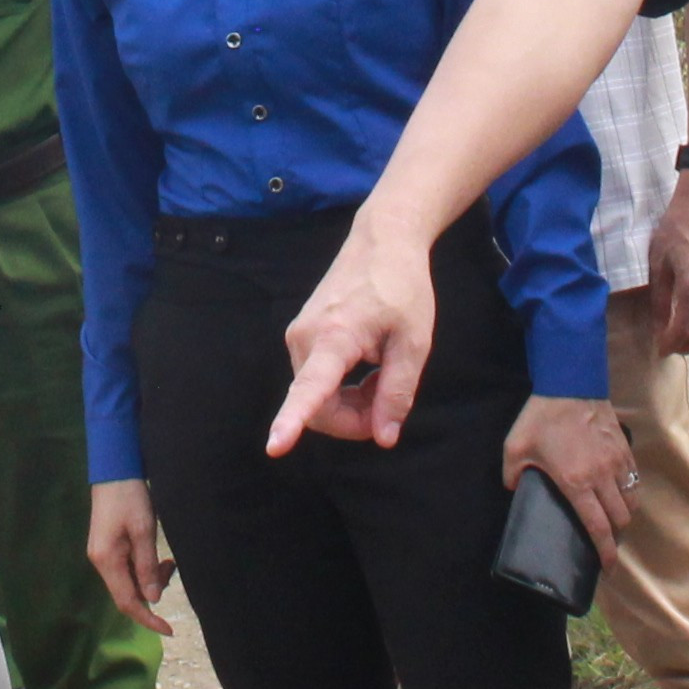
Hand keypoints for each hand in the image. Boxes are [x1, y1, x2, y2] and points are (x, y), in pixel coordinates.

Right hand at [86, 479, 173, 634]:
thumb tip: (153, 599)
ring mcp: (102, 554)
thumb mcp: (144, 531)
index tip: (169, 630)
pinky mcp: (107, 547)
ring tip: (168, 560)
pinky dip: (144, 568)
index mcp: (107, 560)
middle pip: (127, 593)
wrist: (114, 470)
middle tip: (172, 570)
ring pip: (128, 581)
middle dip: (153, 592)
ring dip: (150, 578)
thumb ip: (148, 567)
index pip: (127, 602)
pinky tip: (158, 557)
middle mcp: (101, 562)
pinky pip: (127, 568)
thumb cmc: (130, 497)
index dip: (148, 619)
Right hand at [268, 230, 441, 451]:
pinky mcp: (300, 335)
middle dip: (354, 419)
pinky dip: (342, 387)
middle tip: (390, 402)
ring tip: (383, 376)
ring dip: (351, 402)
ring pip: (318, 397)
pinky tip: (368, 366)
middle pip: (320, 407)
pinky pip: (316, 379)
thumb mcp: (414, 342)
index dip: (292, 421)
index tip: (275, 447)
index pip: (310, 389)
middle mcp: (305, 337)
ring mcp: (298, 335)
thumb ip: (397, 392)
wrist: (381, 241)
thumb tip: (383, 437)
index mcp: (335, 336)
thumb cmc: (402, 287)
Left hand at [505, 394, 634, 557]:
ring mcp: (617, 462)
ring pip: (631, 500)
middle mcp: (602, 477)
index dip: (605, 552)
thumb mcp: (515, 447)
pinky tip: (619, 492)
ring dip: (624, 514)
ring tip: (612, 517)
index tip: (607, 567)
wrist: (570, 382)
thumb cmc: (541, 417)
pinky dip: (630, 491)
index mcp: (576, 483)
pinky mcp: (624, 448)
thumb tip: (513, 488)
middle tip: (605, 539)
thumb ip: (512, 474)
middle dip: (615, 535)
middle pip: (620, 519)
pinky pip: (634, 479)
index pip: (597, 528)